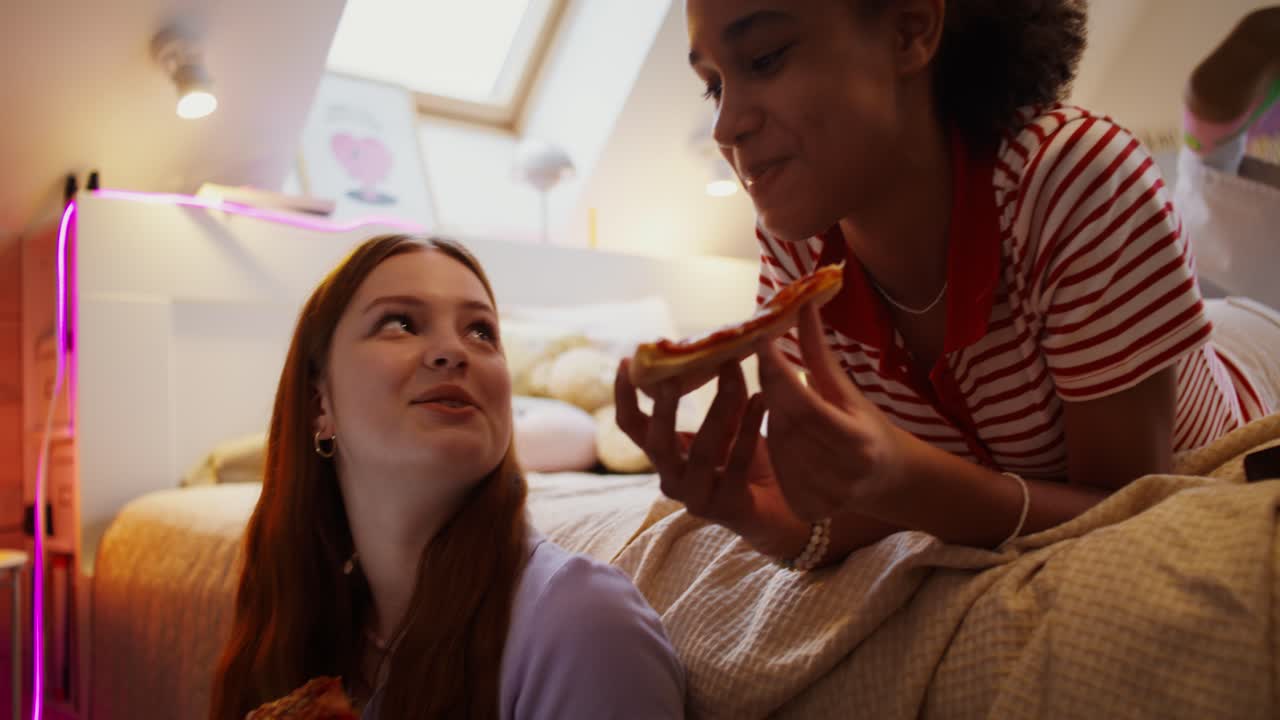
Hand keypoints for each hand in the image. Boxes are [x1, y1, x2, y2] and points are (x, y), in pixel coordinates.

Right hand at [614, 358, 811, 558]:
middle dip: (663, 409)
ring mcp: (697, 498)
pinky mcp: (728, 507)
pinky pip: (739, 462)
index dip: (624, 396)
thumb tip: (725, 353)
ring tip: (733, 374)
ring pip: (703, 451)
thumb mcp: (729, 426)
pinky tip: (761, 400)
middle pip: (656, 443)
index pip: (632, 427)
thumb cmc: (747, 465)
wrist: (779, 513)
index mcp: (664, 457)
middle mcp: (672, 480)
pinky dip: (750, 428)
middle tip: (672, 376)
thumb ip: (724, 396)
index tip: (625, 361)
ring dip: (719, 408)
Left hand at [754, 302, 909, 522]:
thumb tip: (803, 304)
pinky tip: (788, 436)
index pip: (806, 404)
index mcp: (858, 441)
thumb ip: (818, 351)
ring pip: (778, 445)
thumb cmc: (866, 424)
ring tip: (786, 406)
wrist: (888, 478)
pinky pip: (778, 469)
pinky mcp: (808, 509)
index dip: (779, 373)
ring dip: (773, 419)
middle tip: (768, 366)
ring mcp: (825, 496)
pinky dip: (776, 447)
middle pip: (787, 424)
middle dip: (773, 391)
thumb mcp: (846, 388)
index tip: (760, 341)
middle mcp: (843, 473)